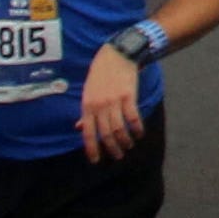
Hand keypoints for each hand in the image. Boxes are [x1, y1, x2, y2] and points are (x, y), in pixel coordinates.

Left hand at [82, 42, 151, 160]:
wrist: (116, 56)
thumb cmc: (100, 76)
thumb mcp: (88, 93)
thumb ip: (86, 112)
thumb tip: (79, 128)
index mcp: (87, 106)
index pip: (88, 133)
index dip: (92, 149)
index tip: (96, 161)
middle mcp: (99, 106)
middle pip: (106, 134)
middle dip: (112, 148)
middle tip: (118, 156)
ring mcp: (114, 101)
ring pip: (119, 128)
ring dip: (125, 141)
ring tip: (128, 146)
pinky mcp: (128, 96)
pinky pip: (133, 117)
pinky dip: (137, 128)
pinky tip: (139, 133)